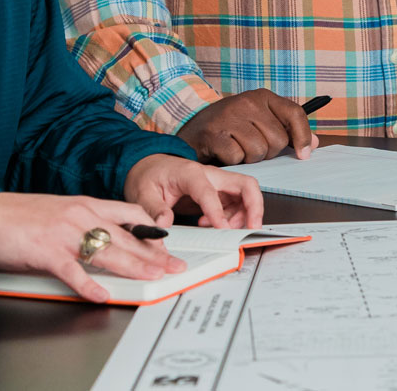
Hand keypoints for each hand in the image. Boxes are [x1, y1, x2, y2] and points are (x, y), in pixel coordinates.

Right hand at [0, 192, 184, 303]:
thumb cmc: (17, 216)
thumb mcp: (58, 211)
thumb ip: (82, 222)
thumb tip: (102, 237)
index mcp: (84, 204)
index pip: (129, 214)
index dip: (150, 231)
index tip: (165, 244)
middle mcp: (79, 216)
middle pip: (126, 236)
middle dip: (153, 253)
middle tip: (173, 265)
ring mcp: (64, 234)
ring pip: (109, 252)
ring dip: (135, 267)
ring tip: (154, 276)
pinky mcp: (47, 253)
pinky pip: (74, 273)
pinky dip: (90, 287)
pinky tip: (103, 296)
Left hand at [124, 154, 263, 228]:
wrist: (149, 167)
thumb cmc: (148, 176)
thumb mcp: (142, 193)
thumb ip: (154, 210)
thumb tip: (164, 225)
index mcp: (190, 173)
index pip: (210, 192)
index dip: (218, 212)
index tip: (222, 229)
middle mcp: (210, 175)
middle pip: (245, 184)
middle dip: (254, 207)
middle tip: (253, 227)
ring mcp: (217, 183)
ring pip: (245, 195)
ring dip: (244, 215)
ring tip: (224, 229)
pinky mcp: (218, 192)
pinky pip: (237, 203)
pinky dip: (234, 217)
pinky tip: (215, 225)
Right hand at [177, 90, 318, 165]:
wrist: (192, 130)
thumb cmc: (231, 128)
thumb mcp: (259, 121)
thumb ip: (287, 130)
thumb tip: (314, 144)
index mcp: (263, 97)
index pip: (294, 114)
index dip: (303, 137)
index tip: (304, 155)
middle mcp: (247, 102)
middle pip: (278, 140)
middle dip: (268, 152)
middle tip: (252, 147)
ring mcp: (229, 116)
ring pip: (259, 151)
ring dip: (250, 159)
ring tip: (238, 149)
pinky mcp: (213, 133)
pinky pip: (238, 157)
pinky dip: (233, 161)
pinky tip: (224, 153)